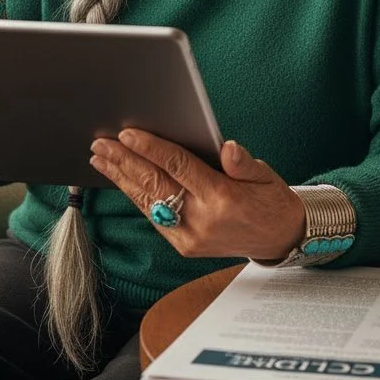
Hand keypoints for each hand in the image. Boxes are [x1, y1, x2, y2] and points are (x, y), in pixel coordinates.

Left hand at [89, 131, 305, 261]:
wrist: (279, 239)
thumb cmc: (270, 200)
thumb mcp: (264, 174)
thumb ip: (242, 162)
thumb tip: (227, 148)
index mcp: (222, 197)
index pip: (178, 166)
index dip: (150, 148)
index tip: (127, 133)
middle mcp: (202, 220)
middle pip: (154, 184)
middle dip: (124, 161)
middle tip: (101, 143)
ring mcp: (190, 236)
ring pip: (148, 203)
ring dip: (121, 179)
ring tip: (101, 159)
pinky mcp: (184, 246)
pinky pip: (154, 217)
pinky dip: (135, 196)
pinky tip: (121, 180)